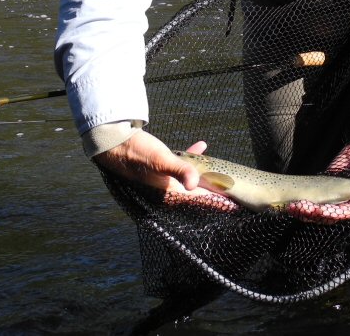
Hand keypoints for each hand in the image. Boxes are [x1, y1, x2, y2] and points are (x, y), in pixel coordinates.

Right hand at [93, 133, 238, 212]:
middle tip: (234, 190)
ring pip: (191, 181)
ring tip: (221, 171)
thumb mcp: (161, 160)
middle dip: (215, 191)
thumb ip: (180, 170)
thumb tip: (194, 183)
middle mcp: (167, 191)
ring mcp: (163, 180)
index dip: (218, 202)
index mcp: (169, 194)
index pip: (200, 201)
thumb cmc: (137, 152)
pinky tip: (200, 146)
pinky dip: (191, 160)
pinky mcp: (159, 169)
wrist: (113, 143)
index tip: (235, 205)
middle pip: (197, 194)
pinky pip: (181, 167)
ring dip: (205, 175)